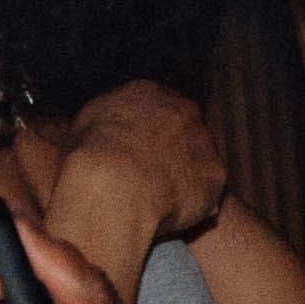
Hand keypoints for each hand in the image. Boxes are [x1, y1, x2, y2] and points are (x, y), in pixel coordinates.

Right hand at [63, 82, 226, 246]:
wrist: (115, 186)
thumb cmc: (91, 155)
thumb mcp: (87, 122)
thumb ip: (110, 120)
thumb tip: (106, 130)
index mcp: (149, 92)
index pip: (158, 106)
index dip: (151, 131)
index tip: (142, 150)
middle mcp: (182, 110)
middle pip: (185, 129)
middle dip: (174, 150)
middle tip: (154, 175)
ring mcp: (204, 142)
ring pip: (198, 160)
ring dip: (186, 176)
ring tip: (159, 198)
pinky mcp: (217, 176)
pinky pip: (208, 191)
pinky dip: (195, 202)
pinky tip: (171, 211)